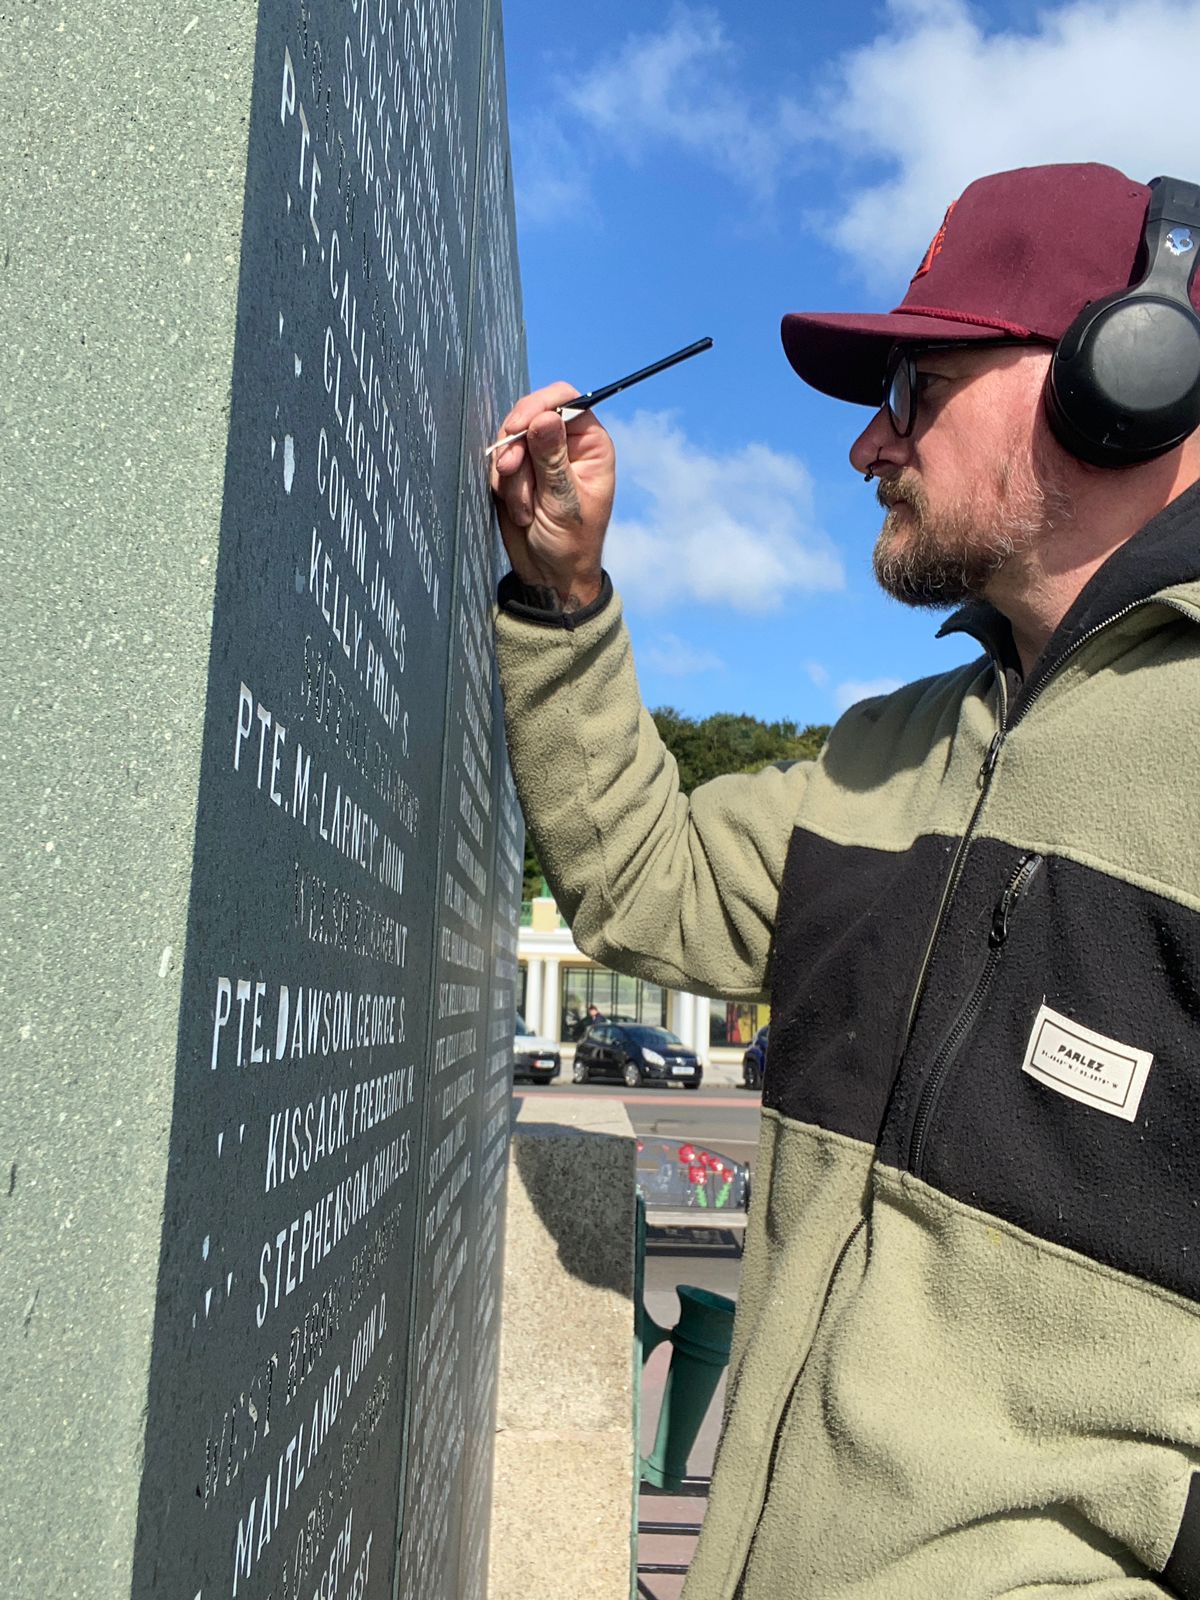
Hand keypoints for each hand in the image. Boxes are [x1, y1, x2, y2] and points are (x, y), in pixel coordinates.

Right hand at [489, 382, 614, 608]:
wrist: (550, 574)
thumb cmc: (571, 543)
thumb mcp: (563, 501)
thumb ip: (551, 458)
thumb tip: (544, 417)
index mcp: (590, 444)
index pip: (566, 400)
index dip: (538, 406)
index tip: (517, 426)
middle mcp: (565, 444)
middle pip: (530, 414)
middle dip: (516, 445)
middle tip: (510, 470)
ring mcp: (539, 457)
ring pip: (510, 440)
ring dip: (511, 475)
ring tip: (525, 508)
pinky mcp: (518, 472)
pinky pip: (498, 462)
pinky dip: (502, 485)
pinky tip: (518, 510)